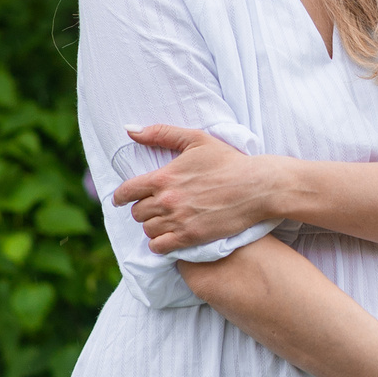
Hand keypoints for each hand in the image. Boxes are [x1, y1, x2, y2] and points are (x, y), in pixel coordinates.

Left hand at [110, 124, 272, 252]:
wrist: (257, 187)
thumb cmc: (228, 161)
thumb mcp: (196, 139)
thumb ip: (161, 133)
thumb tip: (129, 129)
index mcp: (164, 177)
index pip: (126, 192)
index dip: (120, 197)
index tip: (121, 199)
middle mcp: (167, 201)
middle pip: (137, 213)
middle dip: (143, 209)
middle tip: (154, 207)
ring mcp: (178, 220)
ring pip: (147, 230)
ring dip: (152, 226)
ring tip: (164, 221)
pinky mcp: (190, 237)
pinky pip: (159, 247)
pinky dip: (160, 243)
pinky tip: (169, 236)